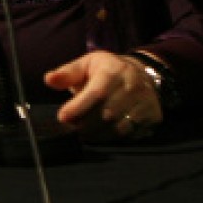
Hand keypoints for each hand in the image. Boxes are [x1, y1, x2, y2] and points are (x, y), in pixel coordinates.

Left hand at [44, 50, 161, 141]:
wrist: (142, 72)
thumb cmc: (106, 70)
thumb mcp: (85, 64)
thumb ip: (67, 73)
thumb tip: (48, 79)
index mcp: (113, 71)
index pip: (97, 93)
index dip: (79, 107)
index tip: (62, 117)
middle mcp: (133, 86)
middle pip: (107, 113)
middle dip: (85, 124)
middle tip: (72, 127)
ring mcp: (146, 102)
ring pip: (119, 127)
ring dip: (97, 134)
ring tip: (84, 133)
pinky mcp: (154, 116)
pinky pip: (131, 134)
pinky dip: (113, 138)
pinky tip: (102, 134)